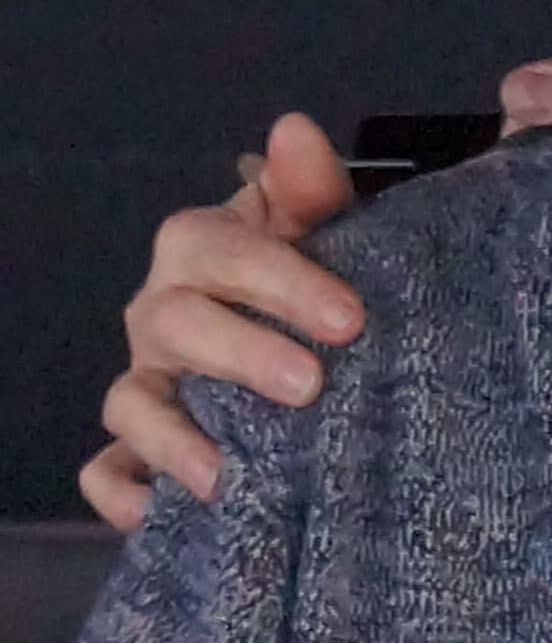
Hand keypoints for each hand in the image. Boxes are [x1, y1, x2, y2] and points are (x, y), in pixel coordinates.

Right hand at [81, 37, 551, 528]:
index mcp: (211, 250)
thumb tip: (296, 129)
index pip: (218, 245)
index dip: (278, 277)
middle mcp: (167, 313)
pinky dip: (125, 492)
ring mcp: (152, 384)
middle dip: (240, 351)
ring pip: (132, 400)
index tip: (351, 317)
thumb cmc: (330, 290)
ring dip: (176, 433)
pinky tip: (167, 514)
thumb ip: (321, 191)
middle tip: (312, 385)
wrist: (320, 364)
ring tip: (235, 470)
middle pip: (173, 320)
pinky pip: (109, 473)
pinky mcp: (142, 453)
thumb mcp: (339, 237)